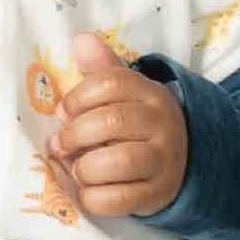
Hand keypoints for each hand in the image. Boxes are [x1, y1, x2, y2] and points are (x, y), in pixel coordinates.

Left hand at [46, 31, 187, 217]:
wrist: (180, 164)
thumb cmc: (137, 126)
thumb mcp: (126, 95)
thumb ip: (102, 70)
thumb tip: (81, 40)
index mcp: (150, 93)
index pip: (110, 83)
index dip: (78, 98)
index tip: (63, 112)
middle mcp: (162, 124)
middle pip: (112, 121)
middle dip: (75, 135)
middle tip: (59, 145)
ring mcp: (163, 161)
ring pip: (119, 160)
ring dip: (85, 167)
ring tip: (76, 169)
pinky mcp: (156, 194)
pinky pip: (120, 199)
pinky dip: (94, 197)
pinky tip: (87, 190)